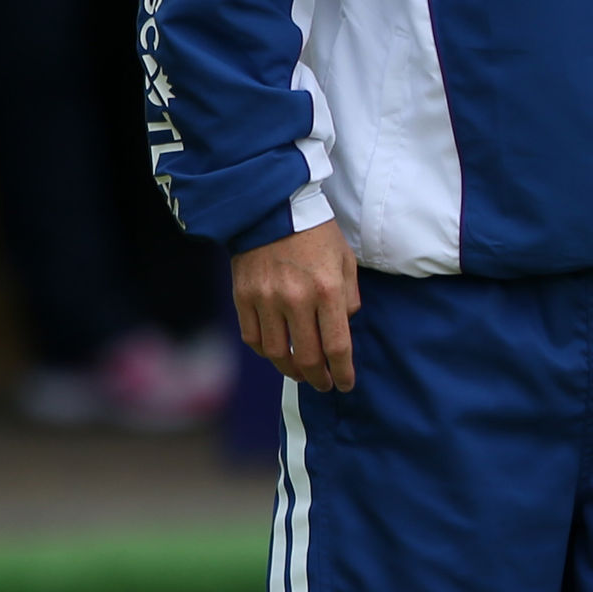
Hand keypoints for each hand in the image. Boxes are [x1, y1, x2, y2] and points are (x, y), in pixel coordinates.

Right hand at [232, 221, 359, 390]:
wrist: (272, 207)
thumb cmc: (316, 233)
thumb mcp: (346, 261)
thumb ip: (349, 298)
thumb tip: (344, 327)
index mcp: (327, 290)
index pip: (337, 346)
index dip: (342, 372)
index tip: (345, 384)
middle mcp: (296, 299)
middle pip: (307, 357)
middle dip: (319, 378)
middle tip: (325, 384)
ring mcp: (265, 299)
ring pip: (276, 353)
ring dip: (291, 371)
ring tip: (302, 374)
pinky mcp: (243, 296)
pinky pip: (253, 337)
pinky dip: (265, 352)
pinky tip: (277, 353)